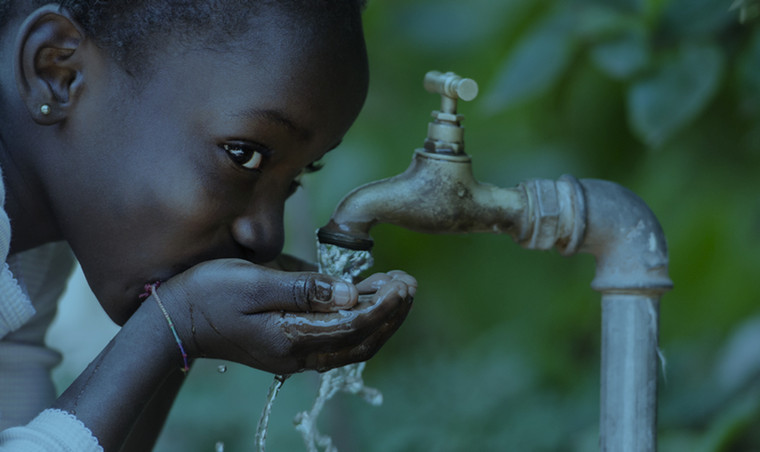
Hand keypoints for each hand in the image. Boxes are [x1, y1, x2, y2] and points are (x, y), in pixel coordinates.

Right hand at [150, 259, 415, 373]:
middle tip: (409, 284)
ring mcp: (294, 355)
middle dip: (390, 314)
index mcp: (291, 337)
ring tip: (398, 291)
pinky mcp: (290, 348)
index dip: (383, 305)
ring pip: (352, 346)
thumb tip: (351, 293)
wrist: (175, 320)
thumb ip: (304, 288)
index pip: (354, 325)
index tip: (402, 282)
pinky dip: (360, 325)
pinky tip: (368, 302)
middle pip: (361, 342)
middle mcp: (297, 354)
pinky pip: (337, 342)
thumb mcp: (255, 281)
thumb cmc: (210, 293)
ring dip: (380, 321)